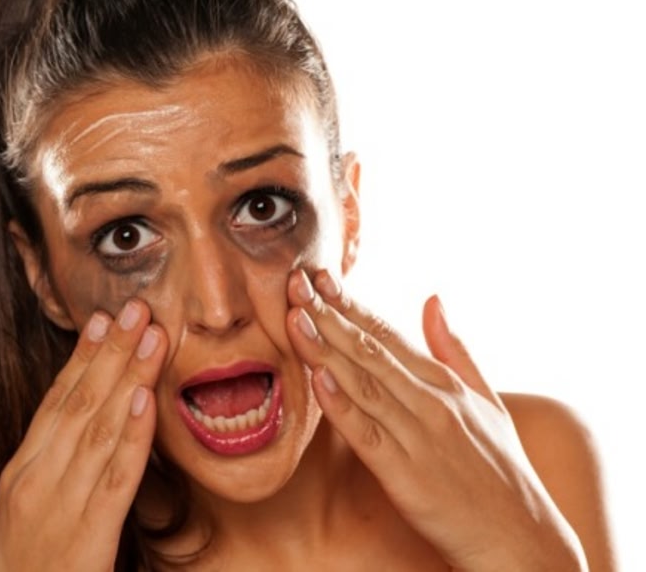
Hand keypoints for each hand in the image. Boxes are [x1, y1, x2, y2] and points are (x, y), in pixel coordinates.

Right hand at [0, 299, 167, 571]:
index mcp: (20, 472)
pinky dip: (131, 434)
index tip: (101, 319)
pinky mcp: (88, 536)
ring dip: (128, 376)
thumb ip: (50, 466)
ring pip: (98, 429)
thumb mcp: (24, 512)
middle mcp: (35, 481)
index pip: (55, 403)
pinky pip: (115, 477)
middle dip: (110, 351)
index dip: (81, 359)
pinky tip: (144, 400)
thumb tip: (80, 420)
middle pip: (78, 403)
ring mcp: (60, 506)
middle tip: (135, 307)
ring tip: (150, 336)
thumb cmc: (28, 569)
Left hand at [285, 269, 585, 571]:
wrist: (520, 538)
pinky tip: (319, 381)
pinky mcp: (405, 475)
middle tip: (294, 283)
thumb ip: (454, 349)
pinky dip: (342, 407)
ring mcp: (418, 437)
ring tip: (295, 317)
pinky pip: (366, 435)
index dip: (350, 304)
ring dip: (325, 349)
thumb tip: (433, 299)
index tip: (319, 277)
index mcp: (445, 382)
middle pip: (369, 350)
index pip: (387, 333)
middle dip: (328, 314)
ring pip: (362, 384)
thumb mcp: (487, 400)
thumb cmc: (501, 470)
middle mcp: (430, 402)